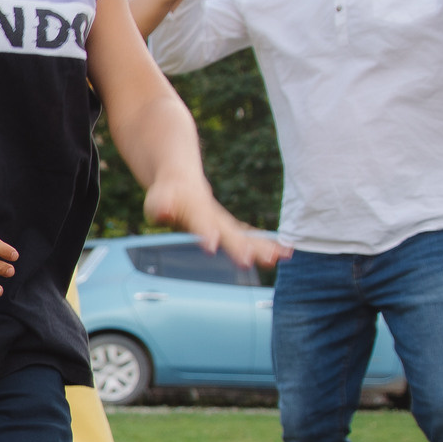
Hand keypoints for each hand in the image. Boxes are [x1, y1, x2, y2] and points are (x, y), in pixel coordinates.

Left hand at [143, 174, 290, 271]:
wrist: (182, 181)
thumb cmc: (167, 195)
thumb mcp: (158, 200)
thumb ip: (160, 206)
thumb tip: (162, 212)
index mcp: (196, 210)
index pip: (201, 222)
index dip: (205, 233)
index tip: (211, 246)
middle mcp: (215, 217)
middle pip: (229, 232)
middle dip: (239, 246)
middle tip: (249, 260)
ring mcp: (225, 223)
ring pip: (245, 235)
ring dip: (262, 246)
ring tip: (278, 257)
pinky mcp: (231, 228)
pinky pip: (251, 236)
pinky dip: (267, 244)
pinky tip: (284, 252)